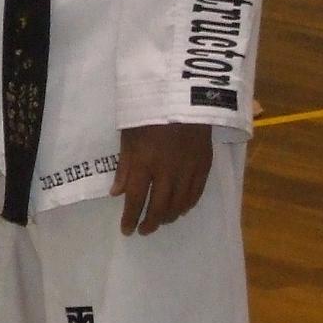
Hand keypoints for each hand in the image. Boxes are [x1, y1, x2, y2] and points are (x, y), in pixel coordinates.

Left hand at [113, 121, 213, 236]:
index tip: (126, 230)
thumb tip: (117, 193)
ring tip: (161, 220)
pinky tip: (181, 208)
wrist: (183, 92)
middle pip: (160, 206)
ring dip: (169, 216)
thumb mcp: (128, 134)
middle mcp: (167, 170)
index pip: (137, 199)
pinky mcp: (205, 163)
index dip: (131, 218)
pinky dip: (188, 204)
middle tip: (143, 230)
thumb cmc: (148, 110)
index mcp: (145, 161)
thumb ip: (124, 166)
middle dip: (150, 222)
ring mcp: (188, 168)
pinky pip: (197, 192)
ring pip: (180, 204)